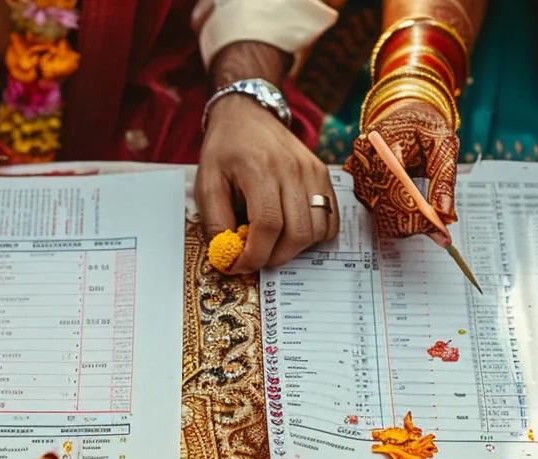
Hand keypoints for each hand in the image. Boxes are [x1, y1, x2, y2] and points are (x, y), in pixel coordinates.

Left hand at [196, 96, 337, 273]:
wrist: (248, 115)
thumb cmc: (225, 150)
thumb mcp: (206, 182)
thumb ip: (215, 220)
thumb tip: (228, 256)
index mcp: (259, 169)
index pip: (268, 225)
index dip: (255, 255)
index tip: (240, 265)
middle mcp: (292, 170)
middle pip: (297, 233)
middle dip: (274, 257)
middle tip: (256, 257)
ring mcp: (313, 172)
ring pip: (317, 230)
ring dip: (295, 249)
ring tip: (273, 243)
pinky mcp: (324, 175)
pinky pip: (330, 220)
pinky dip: (315, 235)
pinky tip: (292, 230)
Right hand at [344, 101, 458, 245]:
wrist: (407, 114)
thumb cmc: (426, 126)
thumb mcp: (445, 144)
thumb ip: (445, 178)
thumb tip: (444, 212)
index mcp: (384, 139)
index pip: (394, 182)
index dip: (414, 209)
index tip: (436, 229)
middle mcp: (364, 155)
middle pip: (381, 200)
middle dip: (410, 221)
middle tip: (439, 234)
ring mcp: (358, 169)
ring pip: (376, 207)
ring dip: (401, 220)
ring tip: (429, 222)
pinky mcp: (359, 180)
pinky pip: (373, 205)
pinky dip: (394, 215)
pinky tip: (413, 213)